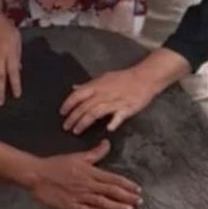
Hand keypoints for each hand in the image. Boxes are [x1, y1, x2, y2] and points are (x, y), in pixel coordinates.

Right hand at [27, 140, 140, 208]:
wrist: (36, 175)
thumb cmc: (56, 164)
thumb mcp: (77, 156)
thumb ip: (94, 153)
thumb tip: (107, 144)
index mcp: (90, 172)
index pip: (113, 179)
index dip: (127, 184)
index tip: (138, 189)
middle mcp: (87, 185)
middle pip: (111, 192)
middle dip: (127, 197)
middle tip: (139, 202)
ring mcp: (79, 196)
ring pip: (102, 203)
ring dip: (117, 206)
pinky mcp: (70, 205)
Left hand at [59, 48, 190, 134]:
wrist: (145, 77)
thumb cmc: (124, 78)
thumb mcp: (104, 78)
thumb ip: (89, 85)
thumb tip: (74, 88)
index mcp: (97, 85)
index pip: (78, 95)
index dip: (68, 104)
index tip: (62, 113)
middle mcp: (103, 94)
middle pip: (84, 106)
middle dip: (73, 118)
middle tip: (66, 127)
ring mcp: (115, 101)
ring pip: (95, 112)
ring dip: (84, 122)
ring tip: (77, 131)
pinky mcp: (127, 108)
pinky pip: (119, 116)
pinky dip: (113, 122)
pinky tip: (108, 128)